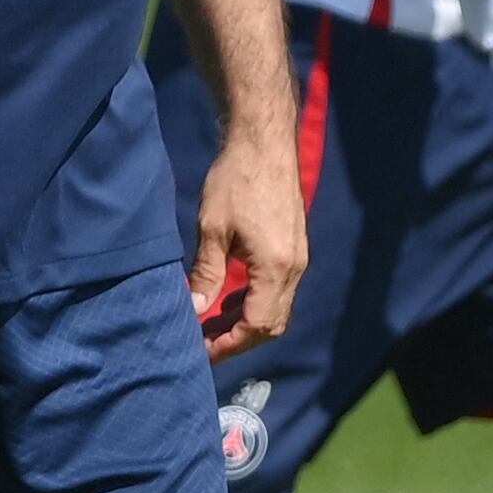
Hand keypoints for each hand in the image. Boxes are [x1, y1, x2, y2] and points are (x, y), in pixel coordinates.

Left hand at [188, 130, 307, 364]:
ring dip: (247, 322)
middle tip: (206, 343)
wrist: (264, 142)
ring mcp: (298, 258)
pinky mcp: (295, 248)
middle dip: (240, 339)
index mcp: (275, 266)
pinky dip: (255, 302)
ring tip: (212, 324)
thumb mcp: (212, 229)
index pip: (257, 325)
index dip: (230, 344)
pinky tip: (229, 299)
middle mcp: (294, 267)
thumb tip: (194, 310)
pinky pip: (279, 290)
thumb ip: (206, 274)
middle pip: (272, 324)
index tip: (203, 350)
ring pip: (278, 309)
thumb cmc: (237, 179)